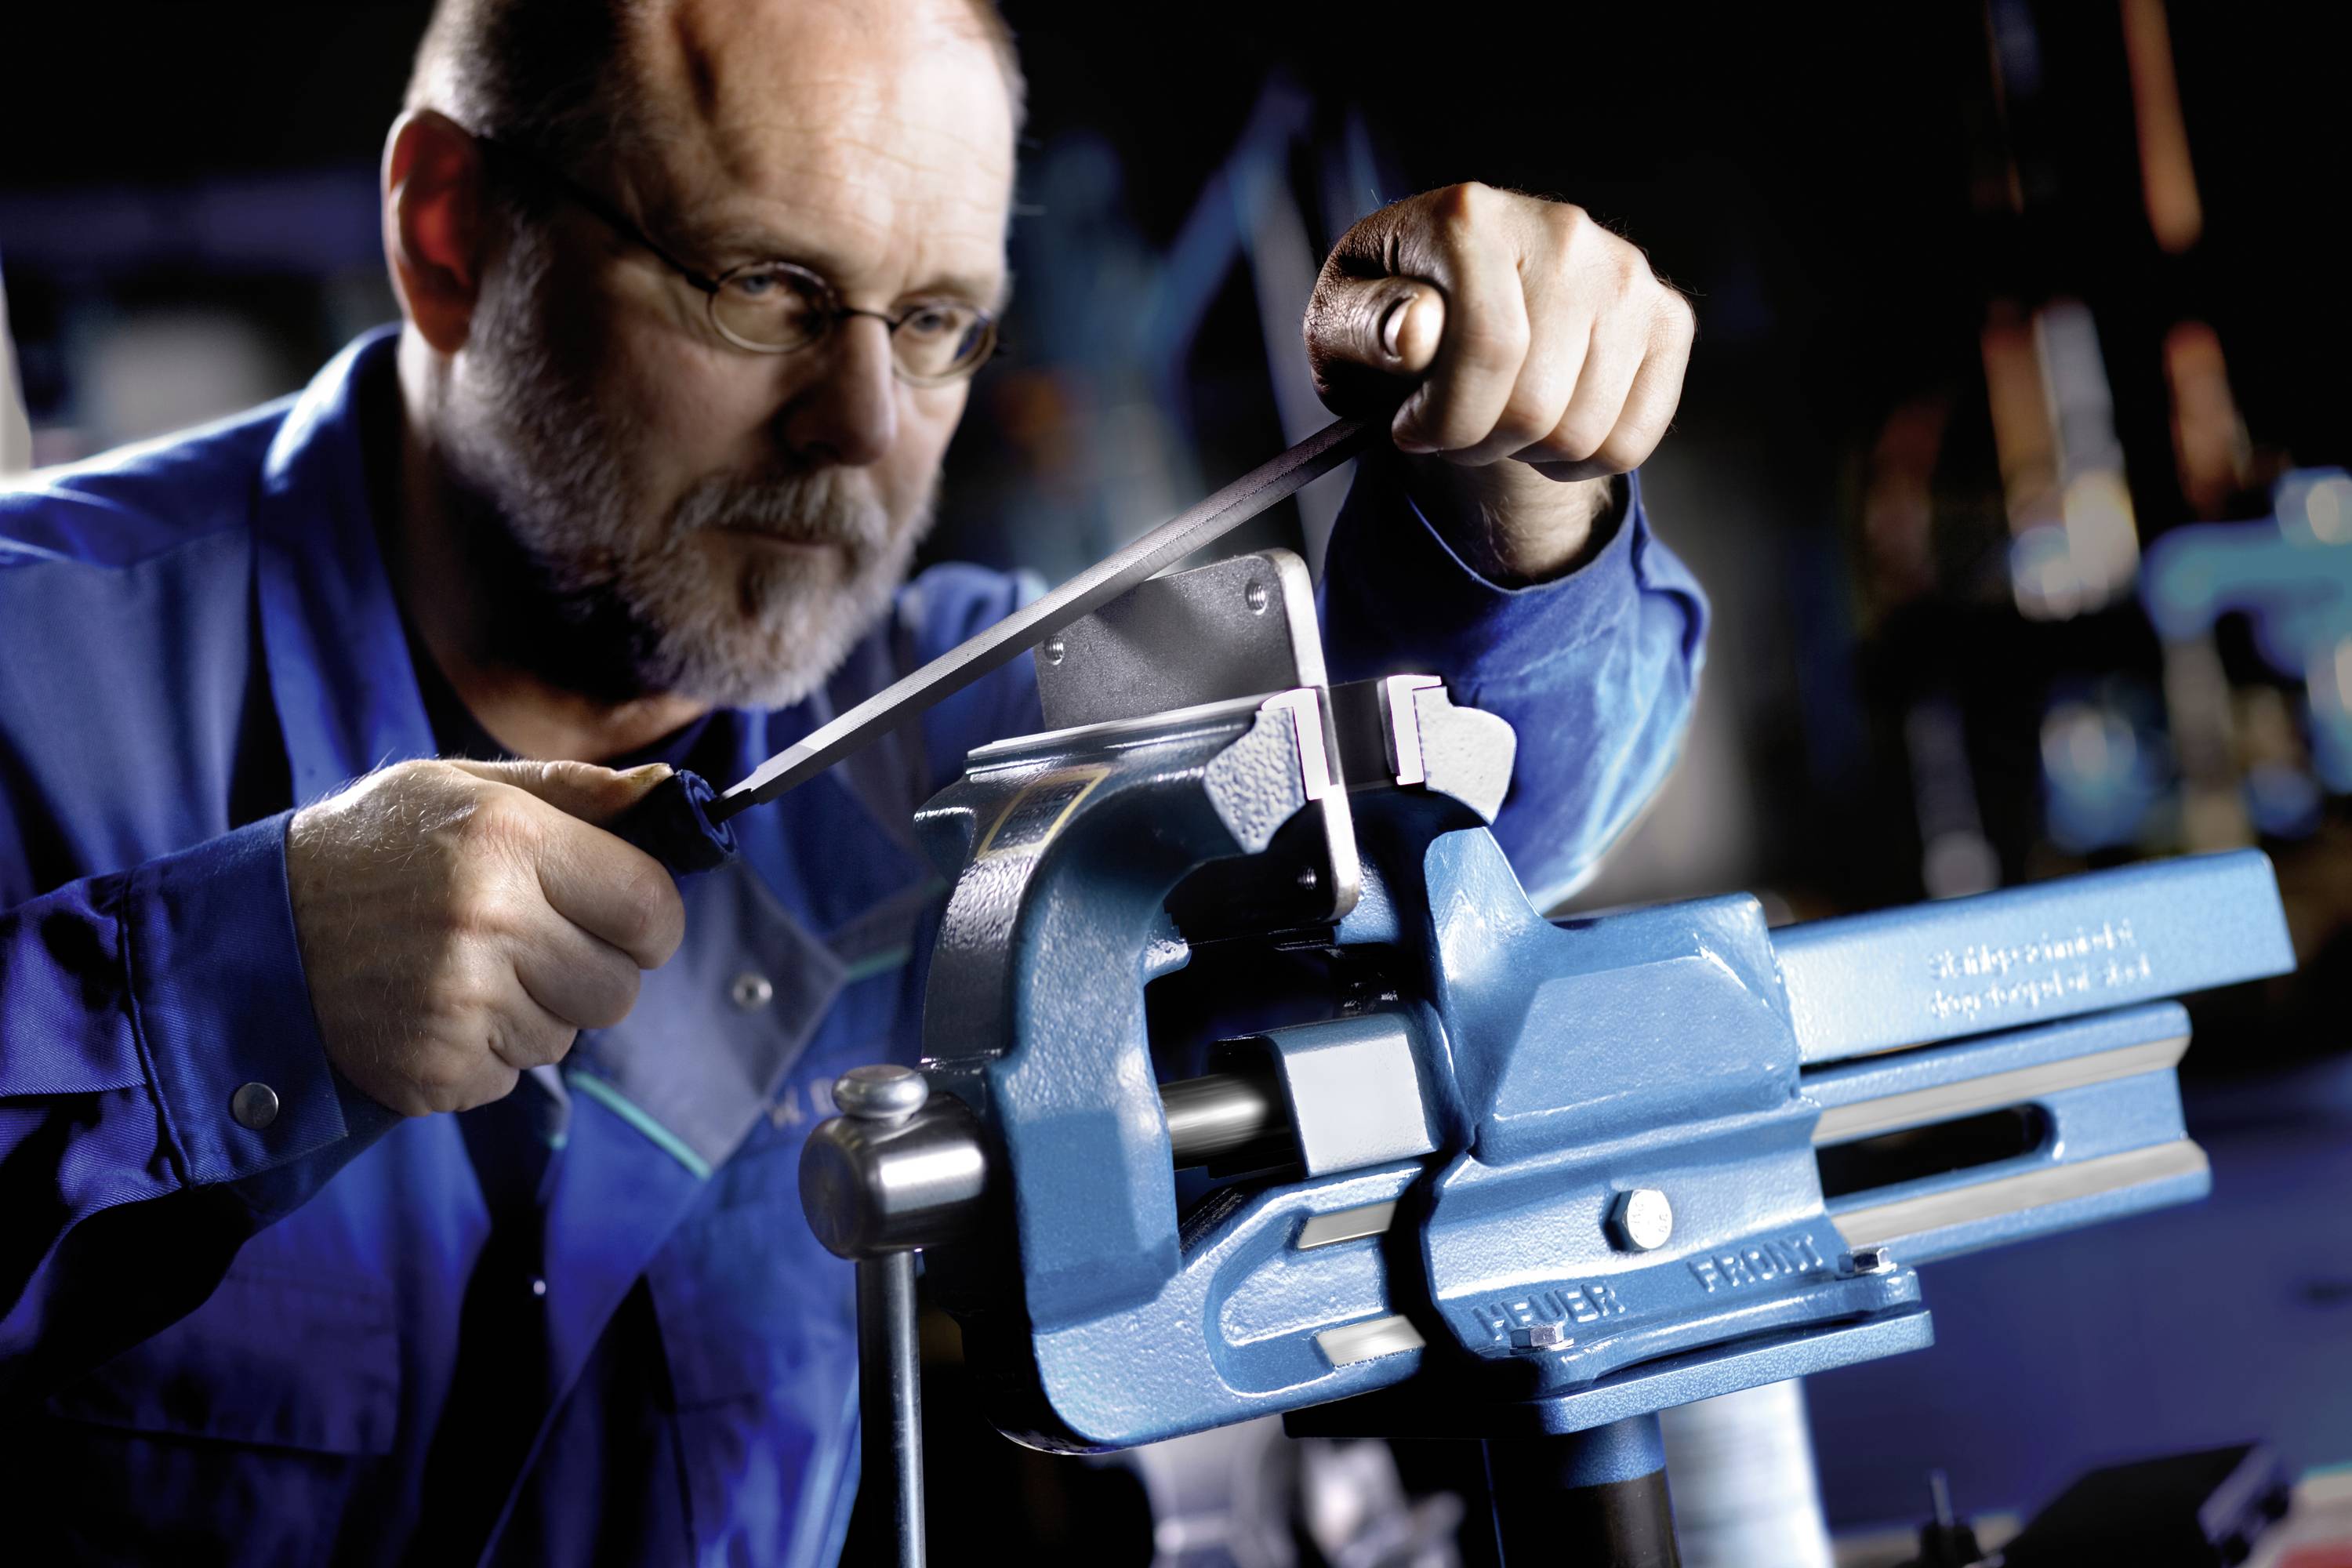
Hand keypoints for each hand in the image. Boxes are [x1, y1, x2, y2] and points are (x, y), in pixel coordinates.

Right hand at [287, 758, 685, 1115]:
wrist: (247, 936)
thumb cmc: (368, 850)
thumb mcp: (458, 786)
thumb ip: (571, 791)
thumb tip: (667, 788)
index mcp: (507, 840)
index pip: (651, 909)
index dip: (649, 919)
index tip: (621, 916)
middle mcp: (488, 923)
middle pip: (619, 988)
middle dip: (590, 970)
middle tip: (529, 943)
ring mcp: (458, 1004)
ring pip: (565, 1036)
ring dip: (533, 1013)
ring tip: (462, 971)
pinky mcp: (433, 1069)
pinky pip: (509, 1076)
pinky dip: (483, 1053)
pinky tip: (431, 1010)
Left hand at [1304, 183, 1694, 583]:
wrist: (1452, 303)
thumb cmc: (1386, 319)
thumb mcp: (1339, 321)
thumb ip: (1365, 324)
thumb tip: (1416, 330)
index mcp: (1471, 218)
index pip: (1490, 349)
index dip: (1442, 420)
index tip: (1409, 428)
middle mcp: (1562, 231)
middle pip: (1536, 403)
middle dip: (1477, 443)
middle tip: (1448, 428)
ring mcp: (1624, 273)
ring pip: (1583, 433)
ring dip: (1524, 455)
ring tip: (1492, 419)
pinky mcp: (1666, 318)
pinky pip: (1630, 441)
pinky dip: (1578, 462)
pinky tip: (1542, 425)